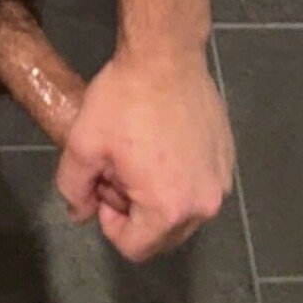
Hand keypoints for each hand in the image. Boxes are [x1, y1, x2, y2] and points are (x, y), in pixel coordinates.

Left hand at [56, 47, 234, 260]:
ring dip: (158, 195)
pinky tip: (163, 139)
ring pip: (182, 211)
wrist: (165, 55)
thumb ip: (74, 189)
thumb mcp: (82, 145)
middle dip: (135, 211)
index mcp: (169, 209)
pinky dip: (180, 175)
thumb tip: (80, 214)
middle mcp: (204, 205)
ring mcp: (221, 181)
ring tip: (141, 152)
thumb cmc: (123, 101)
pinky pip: (199, 185)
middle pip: (162, 235)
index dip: (109, 222)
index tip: (103, 185)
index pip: (134, 247)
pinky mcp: (228, 158)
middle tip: (120, 168)